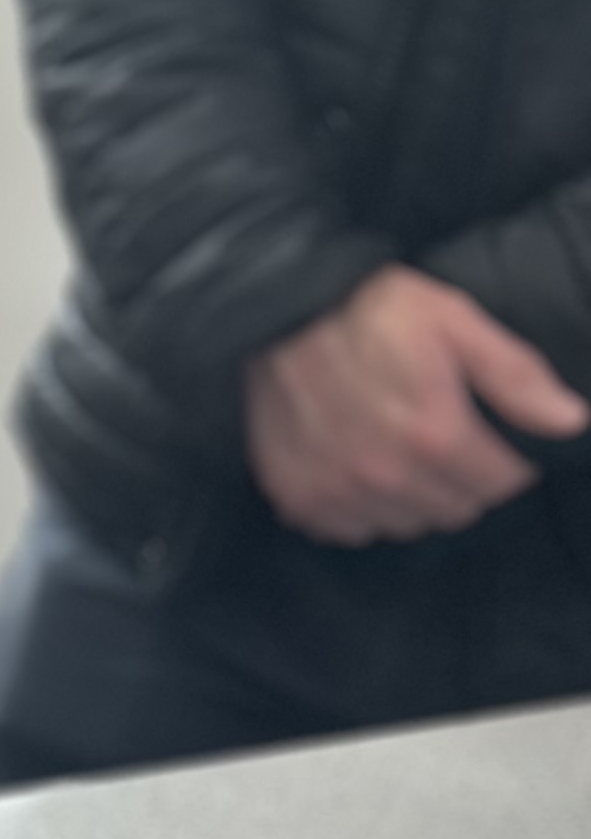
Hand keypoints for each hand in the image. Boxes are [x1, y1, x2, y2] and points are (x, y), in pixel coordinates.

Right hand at [244, 266, 586, 543]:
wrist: (278, 309)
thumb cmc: (375, 309)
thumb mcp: (456, 322)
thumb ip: (516, 377)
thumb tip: (571, 423)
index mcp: (435, 434)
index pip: (502, 484)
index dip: (508, 461)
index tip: (493, 439)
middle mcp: (385, 475)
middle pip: (455, 511)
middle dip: (463, 482)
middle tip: (444, 442)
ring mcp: (336, 491)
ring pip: (405, 525)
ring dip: (413, 499)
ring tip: (401, 454)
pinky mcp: (297, 496)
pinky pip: (349, 529)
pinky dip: (360, 508)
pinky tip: (358, 469)